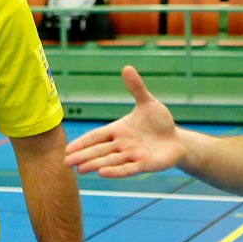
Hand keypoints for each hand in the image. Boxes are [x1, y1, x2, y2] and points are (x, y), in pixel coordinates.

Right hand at [63, 66, 182, 177]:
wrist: (176, 140)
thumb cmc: (160, 122)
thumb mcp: (147, 103)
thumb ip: (136, 88)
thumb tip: (126, 67)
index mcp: (118, 130)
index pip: (96, 136)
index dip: (82, 142)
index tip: (67, 149)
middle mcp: (121, 144)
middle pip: (99, 151)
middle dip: (83, 156)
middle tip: (66, 162)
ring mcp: (131, 155)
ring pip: (110, 160)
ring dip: (95, 165)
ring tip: (80, 169)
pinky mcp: (143, 165)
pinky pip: (127, 169)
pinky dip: (115, 171)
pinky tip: (102, 173)